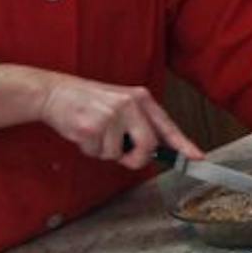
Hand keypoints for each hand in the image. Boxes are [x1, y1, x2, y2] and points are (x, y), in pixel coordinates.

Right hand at [37, 73, 203, 169]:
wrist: (55, 93)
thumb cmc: (88, 102)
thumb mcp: (120, 105)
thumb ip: (139, 124)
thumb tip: (154, 150)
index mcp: (140, 98)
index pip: (167, 125)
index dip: (183, 144)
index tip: (196, 157)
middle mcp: (129, 105)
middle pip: (148, 146)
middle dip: (136, 159)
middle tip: (122, 155)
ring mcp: (111, 115)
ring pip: (119, 154)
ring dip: (105, 152)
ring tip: (94, 132)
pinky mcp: (93, 127)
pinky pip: (99, 153)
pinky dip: (90, 150)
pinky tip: (83, 133)